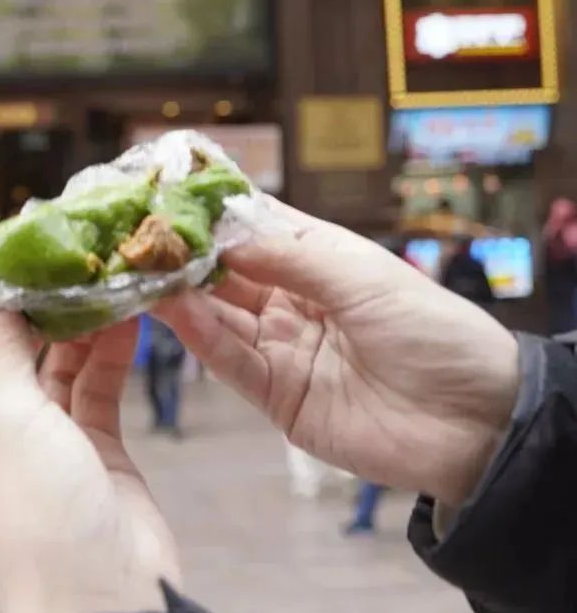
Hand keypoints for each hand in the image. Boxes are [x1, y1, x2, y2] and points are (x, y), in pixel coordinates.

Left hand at [0, 306, 179, 612]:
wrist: (103, 594)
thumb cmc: (33, 508)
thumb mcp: (5, 417)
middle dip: (19, 325)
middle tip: (46, 276)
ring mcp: (46, 449)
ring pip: (52, 377)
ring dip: (70, 335)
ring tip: (92, 288)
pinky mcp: (94, 455)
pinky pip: (95, 394)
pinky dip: (106, 360)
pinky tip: (123, 322)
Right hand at [155, 200, 519, 507]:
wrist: (474, 421)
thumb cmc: (431, 329)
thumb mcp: (362, 277)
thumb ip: (289, 257)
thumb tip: (223, 238)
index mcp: (318, 260)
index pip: (252, 226)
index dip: (211, 211)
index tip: (165, 191)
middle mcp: (291, 299)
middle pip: (224, 273)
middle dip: (184, 254)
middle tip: (138, 234)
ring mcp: (281, 348)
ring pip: (217, 316)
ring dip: (180, 294)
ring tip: (142, 269)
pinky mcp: (276, 396)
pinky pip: (230, 361)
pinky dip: (199, 337)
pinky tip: (172, 311)